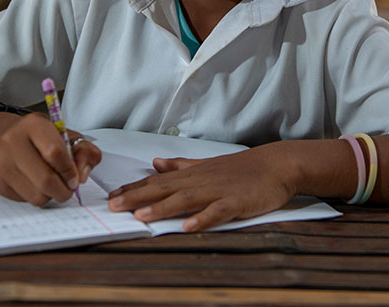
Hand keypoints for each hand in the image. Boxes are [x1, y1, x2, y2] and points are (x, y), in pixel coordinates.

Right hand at [0, 112, 100, 205]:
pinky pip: (26, 200)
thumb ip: (84, 151)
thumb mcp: (66, 135)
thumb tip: (82, 175)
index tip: (75, 177)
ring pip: (37, 195)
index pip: (55, 152)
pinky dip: (37, 197)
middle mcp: (12, 142)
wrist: (5, 140)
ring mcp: (2, 164)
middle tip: (68, 188)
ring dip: (51, 195)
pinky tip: (36, 184)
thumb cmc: (39, 139)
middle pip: (45, 179)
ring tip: (52, 184)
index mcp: (33, 125)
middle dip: (64, 190)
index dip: (69, 170)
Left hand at [106, 144, 296, 231]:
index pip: (158, 181)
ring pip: (186, 199)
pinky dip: (203, 218)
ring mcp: (219, 191)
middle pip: (165, 189)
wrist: (276, 165)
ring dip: (163, 207)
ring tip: (141, 216)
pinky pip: (218, 211)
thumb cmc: (242, 168)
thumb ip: (181, 166)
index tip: (111, 196)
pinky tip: (188, 226)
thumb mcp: (208, 164)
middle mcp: (201, 181)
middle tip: (113, 206)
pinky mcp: (237, 202)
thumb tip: (156, 163)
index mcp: (193, 174)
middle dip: (138, 197)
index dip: (134, 188)